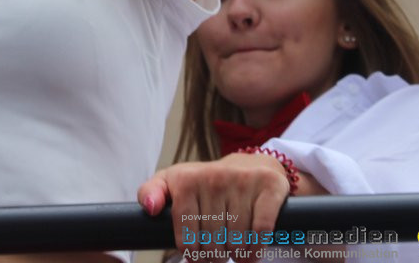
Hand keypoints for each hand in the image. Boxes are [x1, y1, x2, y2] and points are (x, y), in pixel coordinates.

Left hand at [138, 153, 291, 260]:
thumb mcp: (172, 182)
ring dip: (238, 255)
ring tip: (235, 250)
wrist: (250, 165)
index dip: (193, 254)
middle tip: (218, 253)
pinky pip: (261, 230)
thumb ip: (150, 192)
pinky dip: (257, 247)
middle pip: (212, 243)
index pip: (186, 238)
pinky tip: (253, 249)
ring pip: (237, 240)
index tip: (198, 255)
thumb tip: (150, 208)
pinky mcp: (269, 185)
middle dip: (216, 257)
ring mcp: (242, 180)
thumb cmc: (205, 183)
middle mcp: (214, 177)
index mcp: (187, 180)